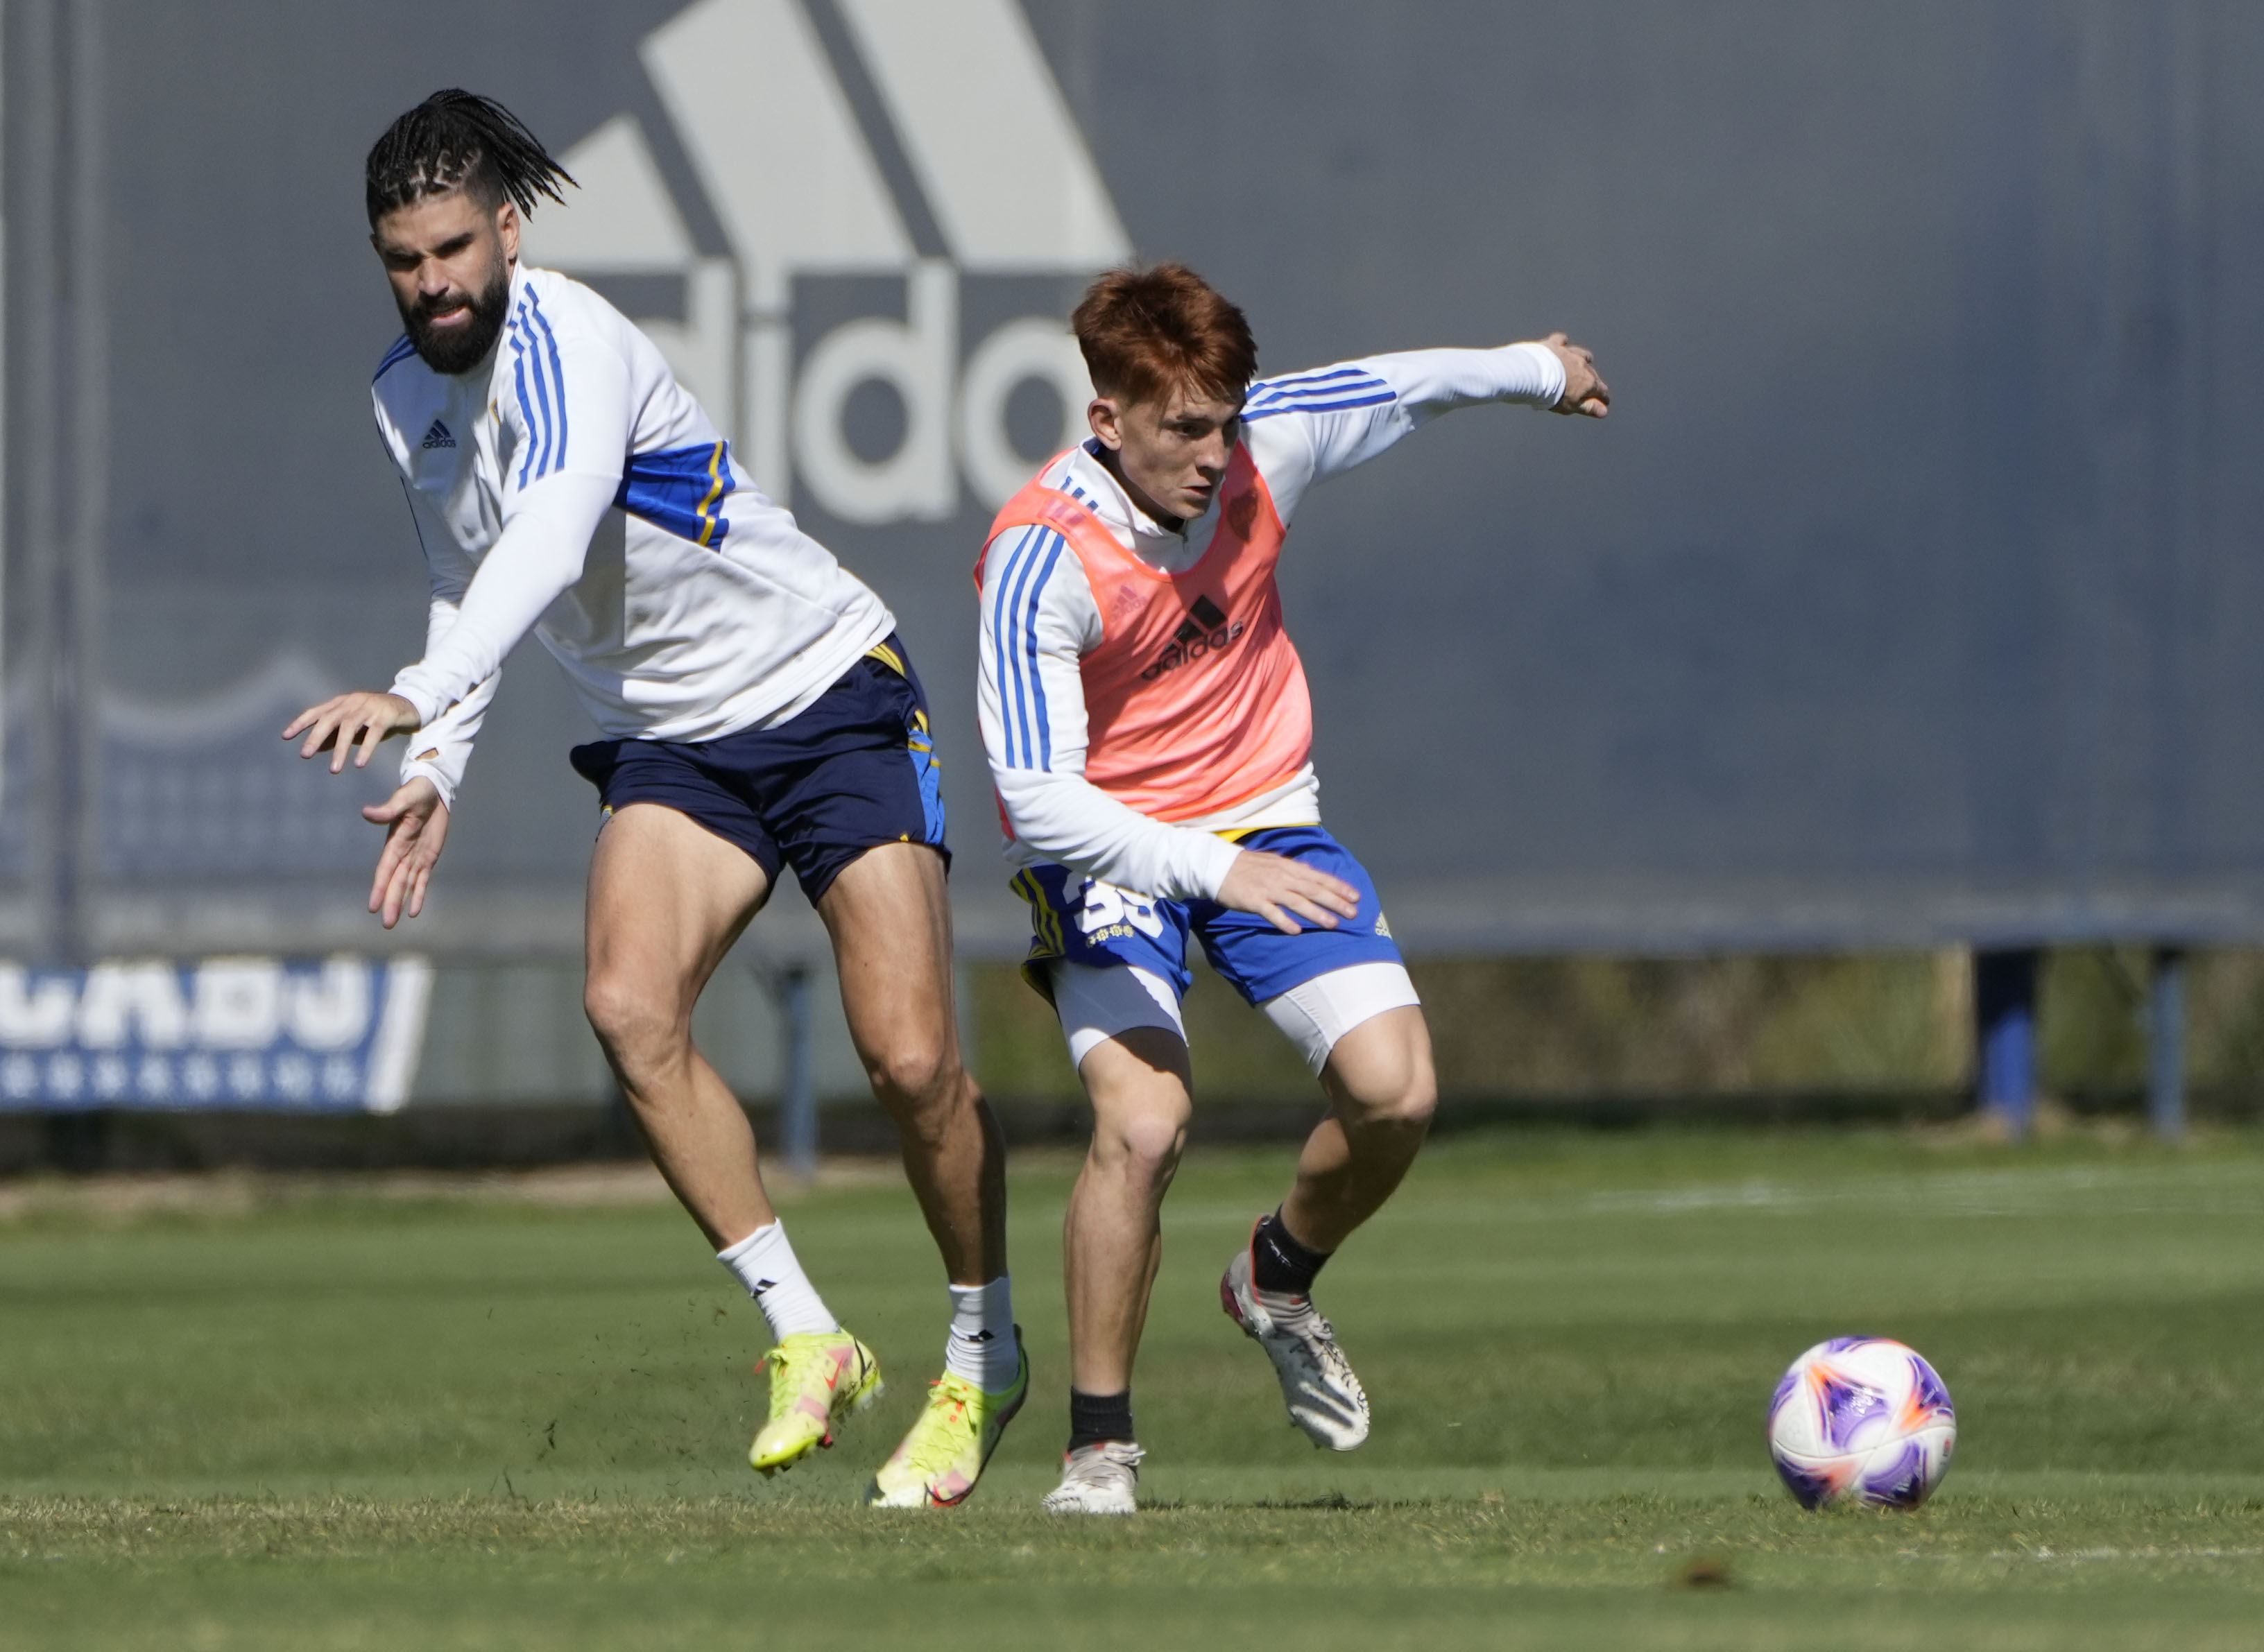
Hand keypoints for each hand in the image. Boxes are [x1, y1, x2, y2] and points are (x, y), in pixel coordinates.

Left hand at [283, 691, 421, 773]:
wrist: (411, 706)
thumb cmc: (379, 718)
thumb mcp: (355, 727)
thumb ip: (336, 735)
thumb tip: (314, 748)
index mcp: (343, 703)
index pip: (317, 712)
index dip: (301, 723)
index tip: (286, 736)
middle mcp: (353, 702)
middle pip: (330, 719)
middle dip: (315, 737)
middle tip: (304, 755)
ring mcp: (370, 707)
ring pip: (349, 727)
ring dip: (340, 749)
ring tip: (334, 769)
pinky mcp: (386, 715)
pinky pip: (374, 733)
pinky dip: (366, 749)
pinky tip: (359, 763)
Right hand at [363, 777, 449, 928]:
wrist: (433, 789)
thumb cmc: (417, 791)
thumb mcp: (404, 799)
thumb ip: (387, 809)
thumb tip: (366, 812)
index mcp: (395, 842)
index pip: (385, 870)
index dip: (380, 888)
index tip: (372, 906)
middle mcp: (402, 853)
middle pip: (395, 882)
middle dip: (390, 902)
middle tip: (386, 925)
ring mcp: (415, 857)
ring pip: (407, 885)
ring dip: (400, 903)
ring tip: (391, 923)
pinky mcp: (428, 857)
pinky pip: (422, 879)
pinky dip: (418, 895)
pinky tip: (413, 911)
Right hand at [1216, 849, 1360, 935]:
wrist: (1217, 865)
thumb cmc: (1247, 865)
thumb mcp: (1274, 861)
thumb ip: (1294, 869)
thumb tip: (1313, 873)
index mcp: (1288, 867)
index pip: (1319, 877)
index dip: (1338, 886)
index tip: (1356, 897)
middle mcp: (1282, 877)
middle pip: (1313, 890)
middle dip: (1335, 902)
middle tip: (1353, 914)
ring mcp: (1268, 889)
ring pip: (1297, 902)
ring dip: (1316, 913)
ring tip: (1333, 924)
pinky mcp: (1254, 900)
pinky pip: (1271, 912)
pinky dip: (1284, 921)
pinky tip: (1296, 930)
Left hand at [1539, 332, 1608, 417]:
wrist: (1535, 375)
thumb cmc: (1554, 394)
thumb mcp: (1572, 406)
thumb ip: (1589, 408)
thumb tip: (1604, 412)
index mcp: (1589, 382)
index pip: (1601, 391)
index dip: (1603, 398)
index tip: (1604, 402)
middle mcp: (1582, 365)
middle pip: (1592, 374)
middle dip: (1594, 381)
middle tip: (1592, 387)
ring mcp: (1568, 354)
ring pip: (1581, 354)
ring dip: (1584, 358)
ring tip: (1587, 360)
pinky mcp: (1554, 345)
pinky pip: (1560, 340)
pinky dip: (1562, 342)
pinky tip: (1563, 341)